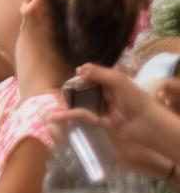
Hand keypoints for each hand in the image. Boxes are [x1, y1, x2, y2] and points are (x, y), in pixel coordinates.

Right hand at [49, 63, 179, 179]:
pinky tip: (55, 116)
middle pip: (82, 90)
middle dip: (68, 92)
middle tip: (55, 95)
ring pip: (79, 103)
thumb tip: (78, 69)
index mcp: (109, 82)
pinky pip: (80, 115)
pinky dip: (67, 116)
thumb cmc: (133, 97)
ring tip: (49, 108)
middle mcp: (103, 94)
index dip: (78, 77)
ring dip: (64, 105)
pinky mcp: (97, 120)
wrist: (145, 122)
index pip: (89, 77)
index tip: (68, 79)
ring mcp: (99, 107)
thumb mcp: (116, 79)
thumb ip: (97, 73)